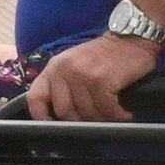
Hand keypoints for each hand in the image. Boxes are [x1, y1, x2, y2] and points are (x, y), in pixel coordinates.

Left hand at [26, 34, 159, 121]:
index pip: (35, 98)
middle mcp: (63, 71)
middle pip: (63, 111)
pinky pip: (105, 110)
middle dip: (80, 120)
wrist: (129, 39)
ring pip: (86, 113)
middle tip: (94, 120)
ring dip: (102, 119)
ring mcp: (81, 75)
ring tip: (111, 115)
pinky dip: (116, 115)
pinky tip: (123, 113)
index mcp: (53, 68)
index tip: (53, 125)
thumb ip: (61, 84)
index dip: (41, 116)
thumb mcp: (72, 64)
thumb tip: (58, 113)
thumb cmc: (102, 55)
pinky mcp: (101, 81)